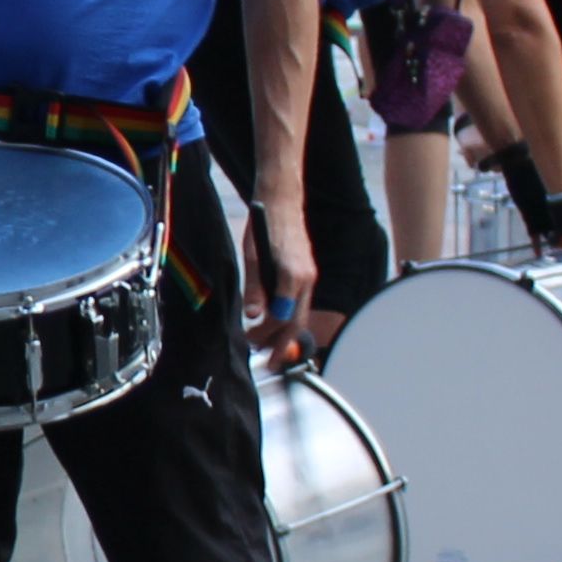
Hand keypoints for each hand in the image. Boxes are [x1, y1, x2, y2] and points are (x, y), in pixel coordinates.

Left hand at [251, 194, 317, 361]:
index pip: (285, 318)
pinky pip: (299, 301)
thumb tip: (254, 315)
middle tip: (267, 361)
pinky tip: (273, 322)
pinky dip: (287, 316)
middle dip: (282, 344)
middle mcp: (306, 278)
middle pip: (297, 320)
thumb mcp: (252, 257)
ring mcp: (308, 275)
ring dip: (282, 331)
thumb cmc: (264, 224)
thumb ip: (255, 288)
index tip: (260, 350)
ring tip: (265, 345)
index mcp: (292, 276)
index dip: (272, 337)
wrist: (281, 201)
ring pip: (299, 312)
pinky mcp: (305, 272)